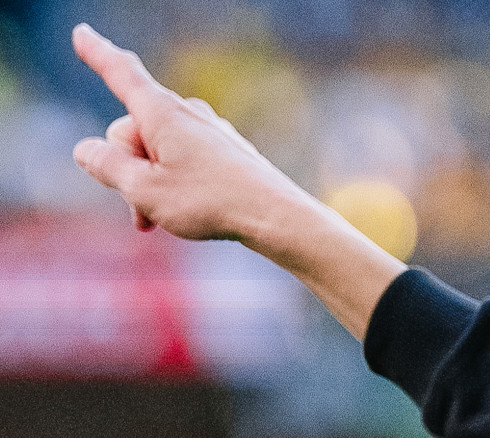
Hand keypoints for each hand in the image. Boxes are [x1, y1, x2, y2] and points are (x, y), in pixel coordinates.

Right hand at [71, 23, 303, 242]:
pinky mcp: (225, 150)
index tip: (81, 32)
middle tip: (142, 208)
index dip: (97, 55)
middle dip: (127, 168)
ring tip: (158, 219)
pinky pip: (184, 161)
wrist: (276, 216)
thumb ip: (107, 166)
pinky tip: (185, 211)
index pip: (121, 75)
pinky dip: (174, 185)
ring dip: (149, 183)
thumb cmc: (210, 202)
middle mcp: (187, 113)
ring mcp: (209, 130)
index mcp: (162, 113)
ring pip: (158, 151)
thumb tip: (86, 148)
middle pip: (133, 130)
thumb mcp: (143, 189)